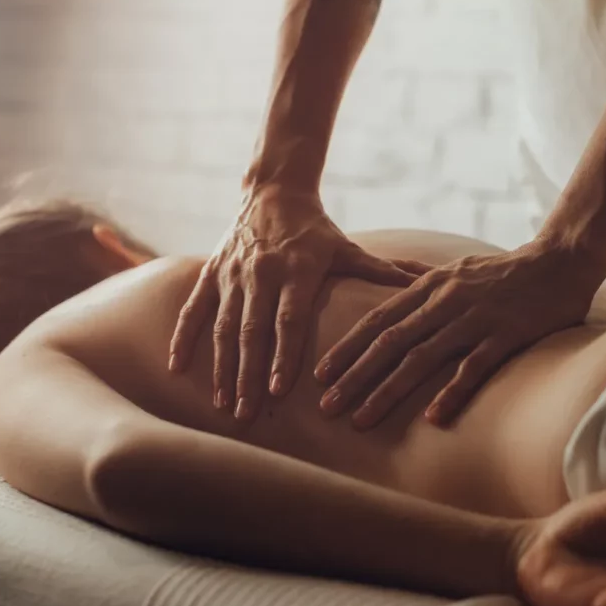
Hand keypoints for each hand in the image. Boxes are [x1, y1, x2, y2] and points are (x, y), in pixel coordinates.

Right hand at [169, 184, 422, 420]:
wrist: (273, 191)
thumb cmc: (316, 230)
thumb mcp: (348, 249)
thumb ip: (383, 271)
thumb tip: (428, 281)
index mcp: (297, 272)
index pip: (288, 321)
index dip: (284, 356)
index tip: (280, 390)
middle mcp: (261, 275)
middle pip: (252, 332)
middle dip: (248, 376)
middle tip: (247, 415)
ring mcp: (231, 275)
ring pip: (221, 328)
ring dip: (220, 368)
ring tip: (222, 404)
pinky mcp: (211, 272)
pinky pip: (193, 309)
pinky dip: (183, 338)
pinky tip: (176, 369)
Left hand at [315, 238, 604, 427]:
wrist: (559, 261)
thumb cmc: (507, 270)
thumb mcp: (456, 267)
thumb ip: (422, 277)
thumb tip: (391, 277)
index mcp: (430, 287)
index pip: (378, 320)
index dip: (347, 348)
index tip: (320, 374)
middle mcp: (445, 302)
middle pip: (389, 342)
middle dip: (354, 376)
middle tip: (326, 407)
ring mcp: (474, 318)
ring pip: (421, 358)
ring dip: (387, 391)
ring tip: (361, 419)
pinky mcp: (505, 334)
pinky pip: (473, 367)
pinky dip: (451, 392)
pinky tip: (432, 418)